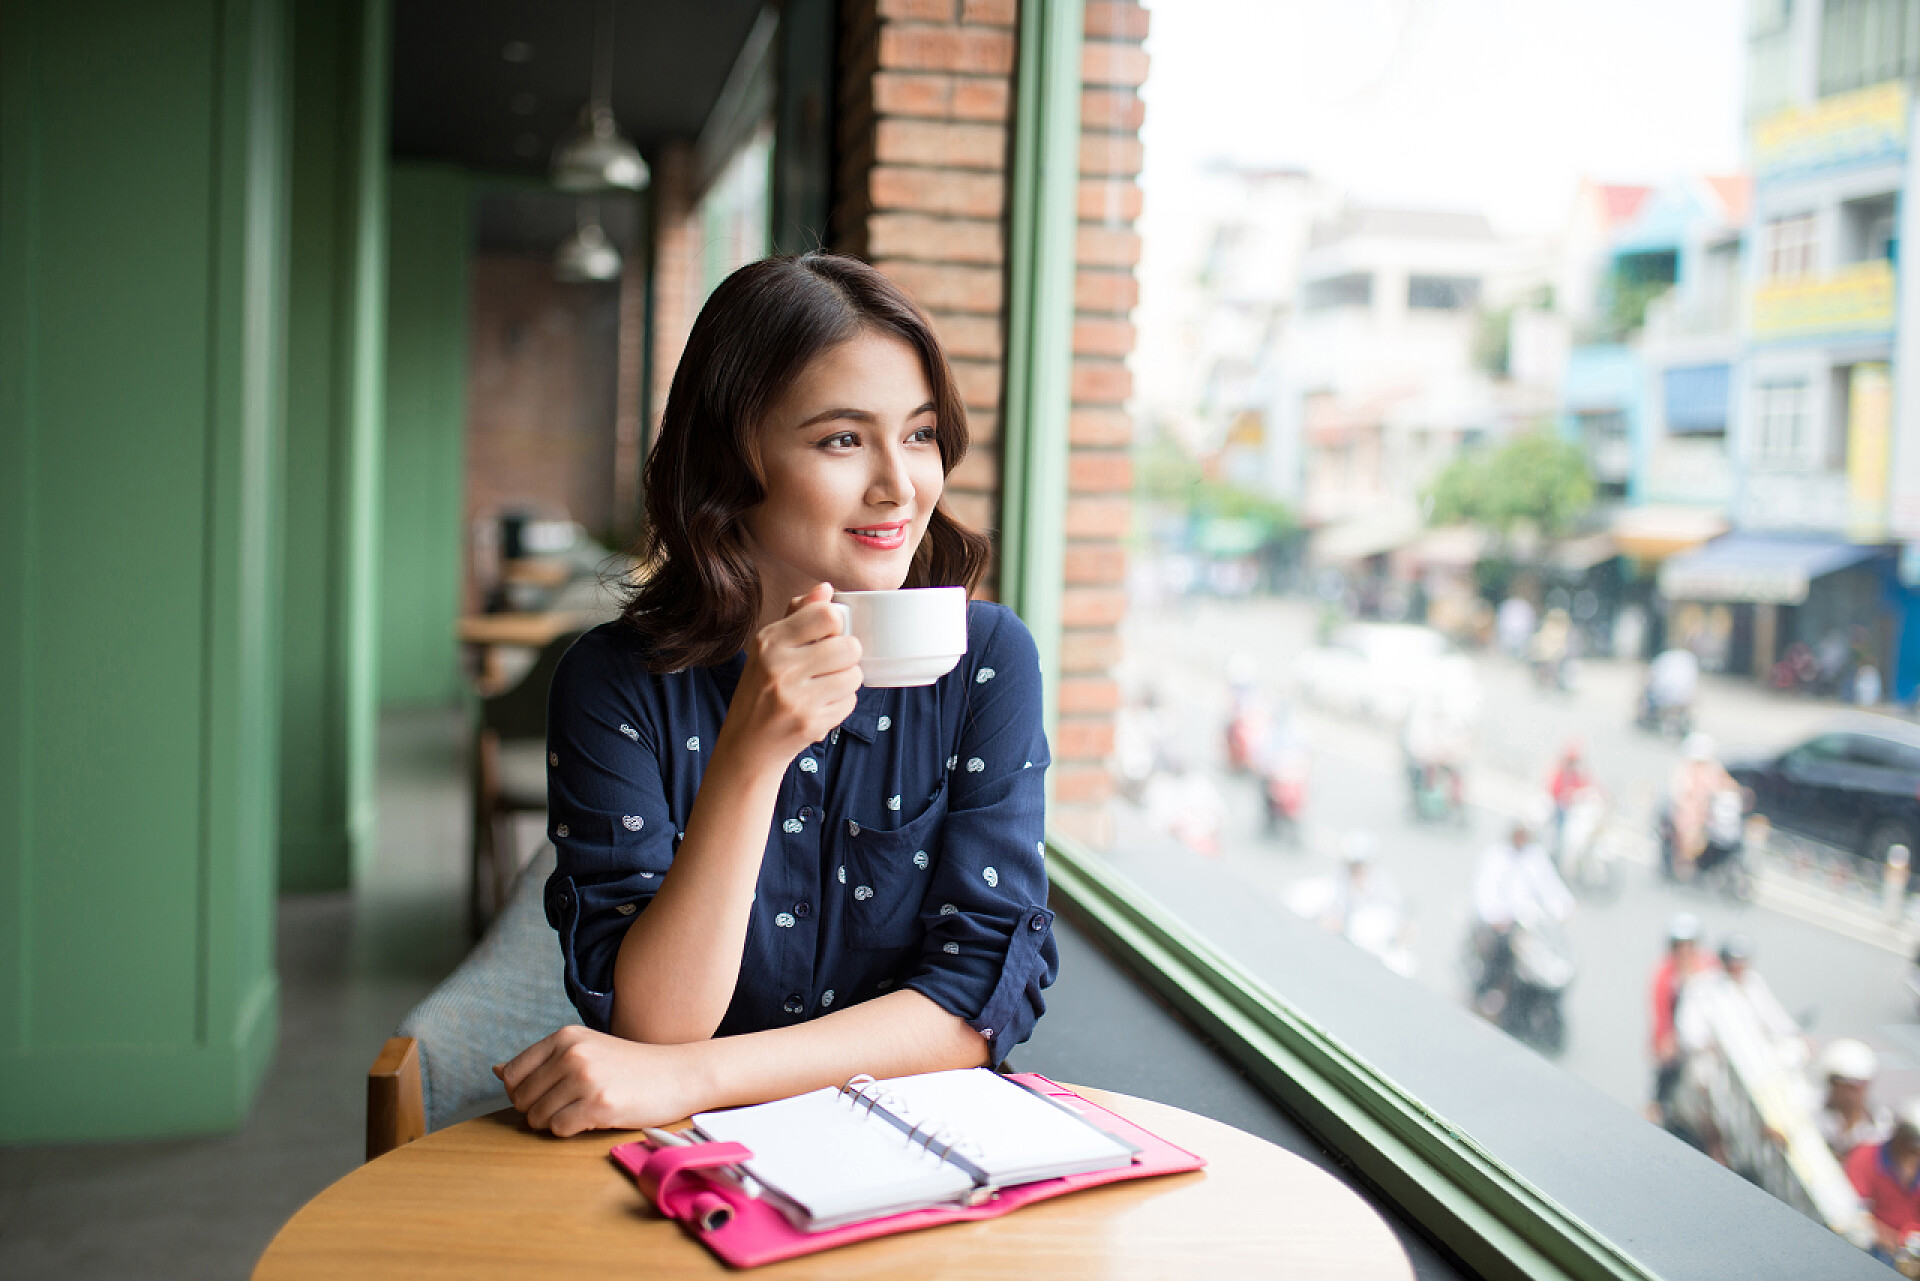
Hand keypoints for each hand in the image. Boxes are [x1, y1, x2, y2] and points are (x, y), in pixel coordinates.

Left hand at [495, 1025, 706, 1136]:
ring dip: (555, 1122)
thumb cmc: (632, 1066)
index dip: (522, 1092)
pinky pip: (559, 1130)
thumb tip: (496, 1070)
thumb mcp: (586, 1049)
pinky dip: (571, 1131)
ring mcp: (585, 1080)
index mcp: (565, 1037)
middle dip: (537, 1110)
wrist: (679, 1074)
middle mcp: (572, 1054)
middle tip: (568, 1106)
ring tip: (583, 1110)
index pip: (512, 1074)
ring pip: (537, 1117)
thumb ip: (542, 1060)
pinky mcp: (599, 1106)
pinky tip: (593, 1119)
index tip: (545, 1095)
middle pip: (521, 1099)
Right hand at [722, 583, 861, 766]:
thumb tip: (825, 588)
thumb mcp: (770, 647)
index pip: (827, 615)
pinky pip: (850, 703)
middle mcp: (780, 667)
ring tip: (824, 686)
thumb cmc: (762, 688)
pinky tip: (820, 706)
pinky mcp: (810, 723)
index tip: (828, 635)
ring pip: (854, 676)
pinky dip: (841, 704)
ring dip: (846, 681)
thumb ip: (798, 615)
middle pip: (849, 647)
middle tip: (830, 665)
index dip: (836, 625)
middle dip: (847, 656)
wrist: (747, 744)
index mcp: (770, 641)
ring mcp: (795, 698)